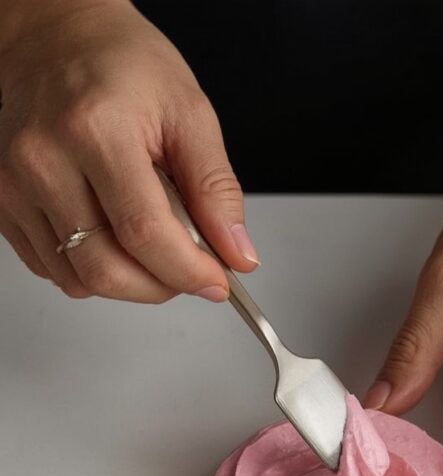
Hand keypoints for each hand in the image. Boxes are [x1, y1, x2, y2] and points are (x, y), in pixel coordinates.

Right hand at [0, 0, 258, 301]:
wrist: (55, 39)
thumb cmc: (120, 65)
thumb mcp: (189, 112)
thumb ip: (216, 189)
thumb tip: (237, 253)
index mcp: (95, 130)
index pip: (144, 233)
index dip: (187, 271)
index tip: (216, 280)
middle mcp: (44, 160)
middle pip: (106, 270)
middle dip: (160, 287)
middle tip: (188, 269)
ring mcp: (16, 186)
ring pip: (80, 280)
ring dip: (129, 283)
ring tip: (152, 246)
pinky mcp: (3, 206)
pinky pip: (54, 270)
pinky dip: (93, 271)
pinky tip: (113, 237)